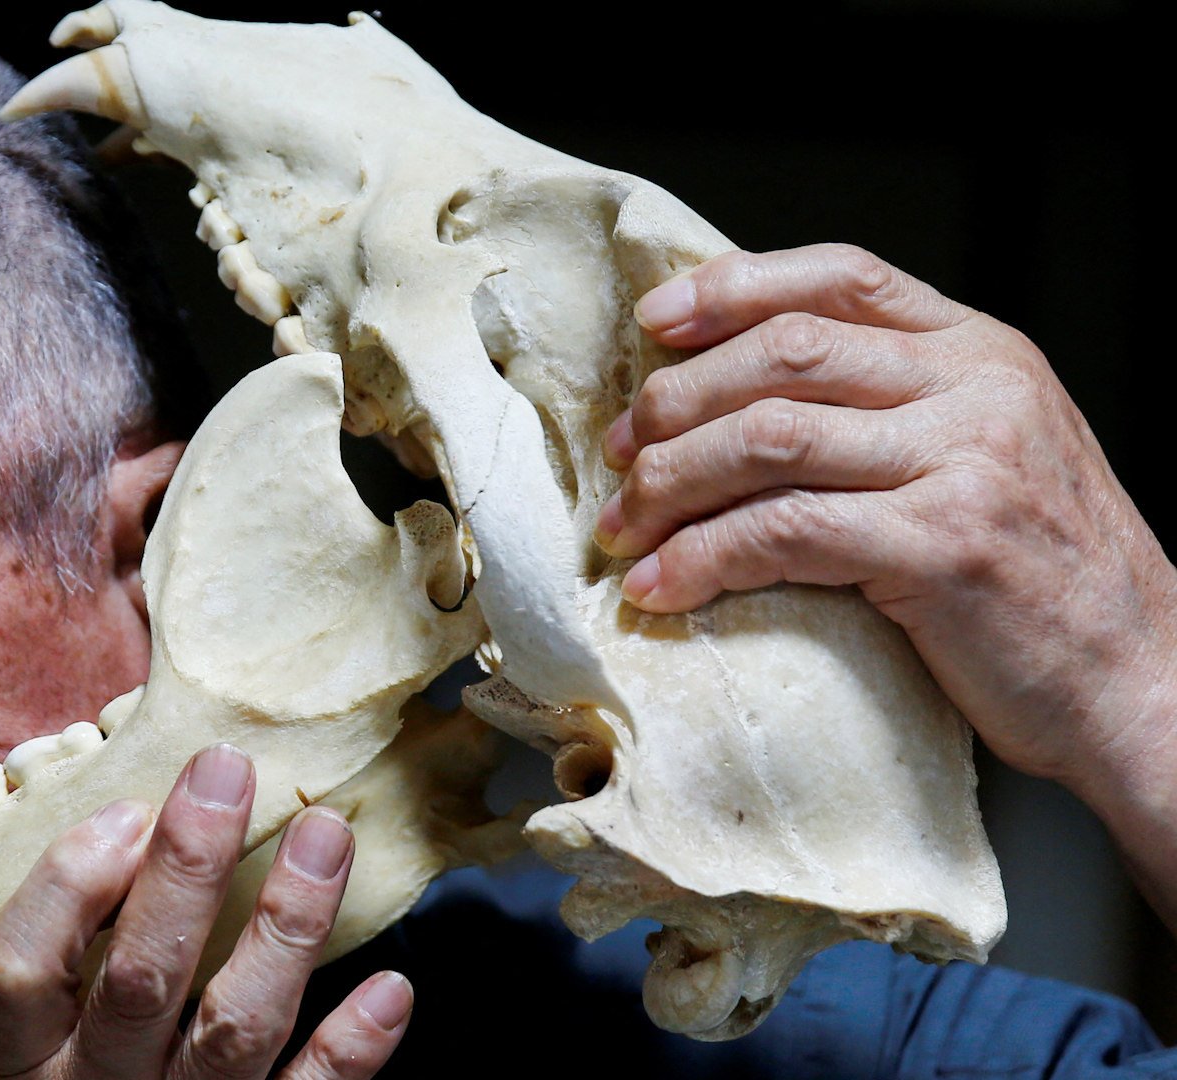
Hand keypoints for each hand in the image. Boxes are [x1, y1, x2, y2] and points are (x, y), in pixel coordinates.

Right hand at [0, 744, 413, 1079]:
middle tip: (228, 771)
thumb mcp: (25, 1038)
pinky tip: (390, 988)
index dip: (67, 884)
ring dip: (285, 924)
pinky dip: (351, 1049)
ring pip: (233, 1028)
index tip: (126, 811)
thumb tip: (83, 817)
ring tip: (328, 836)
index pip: (18, 970)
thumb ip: (43, 941)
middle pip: (140, 977)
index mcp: (20, 1064)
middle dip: (189, 867)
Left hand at [594, 244, 1176, 924]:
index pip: (840, 278)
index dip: (732, 289)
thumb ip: (891, 408)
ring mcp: (965, 464)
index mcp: (982, 352)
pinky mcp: (942, 548)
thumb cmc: (1043, 579)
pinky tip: (662, 587)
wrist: (1139, 682)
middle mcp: (978, 390)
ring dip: (671, 482)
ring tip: (624, 527)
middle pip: (783, 354)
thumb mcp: (984, 454)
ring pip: (769, 437)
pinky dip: (703, 559)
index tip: (652, 327)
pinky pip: (783, 533)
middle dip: (676, 401)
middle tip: (619, 456)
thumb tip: (733, 396)